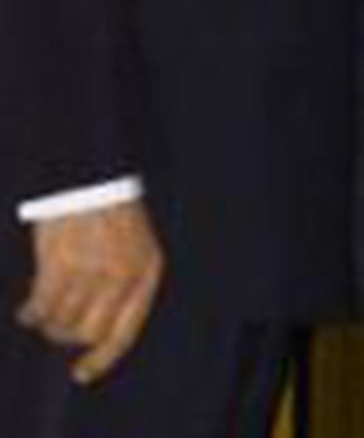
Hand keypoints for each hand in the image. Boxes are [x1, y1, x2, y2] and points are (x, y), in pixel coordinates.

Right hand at [16, 200, 163, 383]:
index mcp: (146, 273)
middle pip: (88, 334)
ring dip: (49, 322)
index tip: (81, 374)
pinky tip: (28, 310)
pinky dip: (30, 313)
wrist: (91, 179)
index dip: (103, 359)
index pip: (125, 333)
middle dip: (69, 335)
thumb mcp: (135, 249)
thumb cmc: (111, 216)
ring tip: (46, 308)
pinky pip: (40, 309)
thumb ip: (124, 287)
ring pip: (61, 324)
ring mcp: (91, 273)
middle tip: (59, 323)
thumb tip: (95, 336)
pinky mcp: (61, 266)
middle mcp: (122, 277)